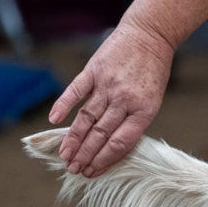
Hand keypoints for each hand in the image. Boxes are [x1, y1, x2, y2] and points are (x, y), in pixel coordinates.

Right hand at [49, 20, 175, 176]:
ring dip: (74, 139)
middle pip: (100, 133)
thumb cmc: (153, 71)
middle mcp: (124, 100)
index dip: (105, 159)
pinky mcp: (94, 70)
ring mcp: (107, 85)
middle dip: (86, 155)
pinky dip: (63, 105)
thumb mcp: (153, 98)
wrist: (149, 35)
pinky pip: (75, 91)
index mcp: (144, 110)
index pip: (121, 142)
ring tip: (64, 155)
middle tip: (73, 170)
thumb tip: (111, 143)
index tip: (93, 171)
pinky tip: (54, 121)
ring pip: (87, 118)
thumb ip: (133, 118)